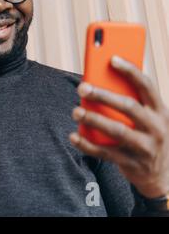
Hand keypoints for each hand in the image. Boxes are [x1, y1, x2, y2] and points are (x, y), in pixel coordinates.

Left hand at [70, 56, 168, 198]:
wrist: (162, 175)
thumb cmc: (146, 135)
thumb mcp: (147, 117)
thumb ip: (130, 101)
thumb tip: (96, 81)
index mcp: (159, 110)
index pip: (146, 85)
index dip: (130, 70)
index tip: (111, 58)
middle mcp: (156, 127)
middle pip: (128, 107)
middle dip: (103, 96)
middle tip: (82, 87)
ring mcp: (145, 147)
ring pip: (117, 131)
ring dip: (93, 119)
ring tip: (75, 112)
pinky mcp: (131, 164)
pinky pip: (106, 153)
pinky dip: (87, 145)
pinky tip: (73, 136)